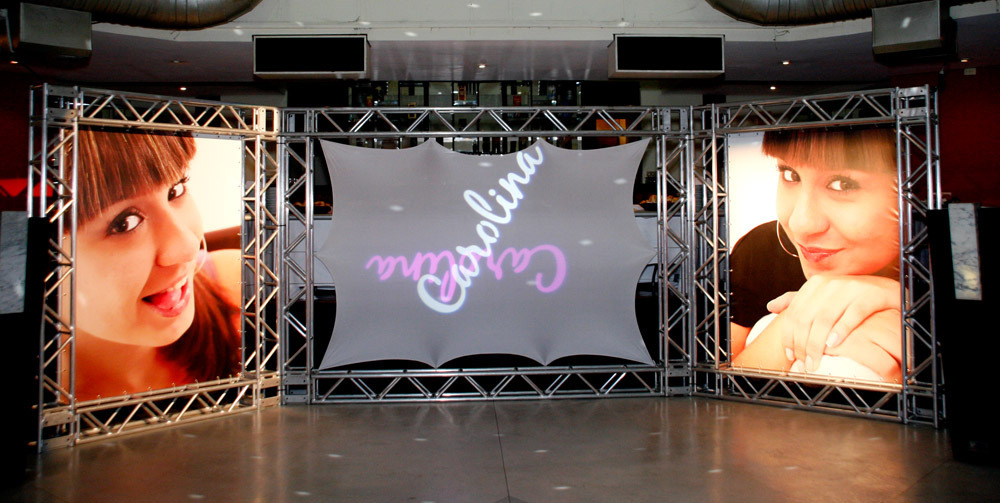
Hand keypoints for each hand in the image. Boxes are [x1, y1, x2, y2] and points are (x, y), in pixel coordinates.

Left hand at [766, 275, 899, 371]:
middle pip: (807, 318)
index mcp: (814, 284)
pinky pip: (851, 315)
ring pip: (825, 319)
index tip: (790, 356)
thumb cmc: (850, 297)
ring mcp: (849, 289)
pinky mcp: (868, 296)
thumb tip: (770, 306)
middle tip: (804, 364)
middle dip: (802, 345)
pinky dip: (840, 331)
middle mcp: (829, 284)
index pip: (794, 313)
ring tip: (815, 362)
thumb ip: (797, 301)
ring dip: (817, 345)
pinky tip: (833, 345)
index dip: (789, 336)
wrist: (886, 290)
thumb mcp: (822, 296)